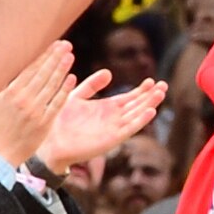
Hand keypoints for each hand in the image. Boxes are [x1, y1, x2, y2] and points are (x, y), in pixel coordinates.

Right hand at [0, 38, 74, 169]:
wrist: (0, 153)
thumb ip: (1, 82)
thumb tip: (7, 61)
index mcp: (10, 92)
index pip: (30, 68)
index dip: (43, 55)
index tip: (53, 43)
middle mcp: (23, 100)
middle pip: (42, 74)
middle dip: (55, 57)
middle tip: (66, 45)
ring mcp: (35, 112)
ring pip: (51, 86)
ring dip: (61, 69)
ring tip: (69, 56)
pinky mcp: (44, 124)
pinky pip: (56, 104)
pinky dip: (64, 90)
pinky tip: (72, 78)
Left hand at [32, 69, 168, 174]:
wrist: (50, 141)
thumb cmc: (60, 120)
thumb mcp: (77, 95)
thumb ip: (92, 84)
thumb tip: (109, 72)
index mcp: (106, 108)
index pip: (129, 98)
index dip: (141, 90)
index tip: (152, 80)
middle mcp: (113, 119)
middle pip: (137, 106)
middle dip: (150, 96)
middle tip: (163, 85)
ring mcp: (113, 129)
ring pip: (137, 116)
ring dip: (149, 105)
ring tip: (161, 94)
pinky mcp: (111, 139)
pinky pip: (129, 129)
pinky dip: (140, 121)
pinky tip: (150, 111)